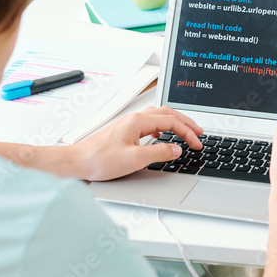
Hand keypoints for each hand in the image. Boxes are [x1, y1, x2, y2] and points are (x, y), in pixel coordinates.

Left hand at [71, 106, 203, 181]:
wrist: (76, 162)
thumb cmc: (98, 159)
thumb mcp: (134, 159)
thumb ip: (159, 153)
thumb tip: (177, 149)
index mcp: (138, 121)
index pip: (171, 121)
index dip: (188, 132)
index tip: (197, 143)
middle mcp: (134, 119)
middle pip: (168, 114)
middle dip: (186, 123)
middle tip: (199, 133)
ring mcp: (129, 124)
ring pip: (159, 116)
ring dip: (175, 123)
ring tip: (186, 132)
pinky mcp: (125, 131)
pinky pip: (150, 123)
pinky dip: (163, 126)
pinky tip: (163, 135)